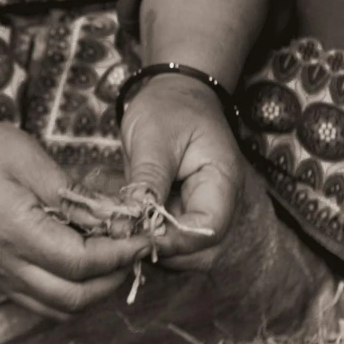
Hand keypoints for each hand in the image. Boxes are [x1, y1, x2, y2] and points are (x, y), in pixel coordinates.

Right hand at [0, 119, 140, 317]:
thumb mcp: (30, 158)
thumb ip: (72, 194)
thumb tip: (111, 219)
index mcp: (15, 232)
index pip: (80, 262)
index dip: (119, 255)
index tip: (144, 239)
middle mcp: (6, 264)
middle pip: (72, 298)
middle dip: (113, 279)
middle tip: (133, 251)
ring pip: (57, 309)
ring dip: (92, 293)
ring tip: (111, 260)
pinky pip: (38, 303)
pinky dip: (68, 295)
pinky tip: (81, 267)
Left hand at [119, 75, 246, 270]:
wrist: (176, 93)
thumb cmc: (168, 107)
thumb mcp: (152, 138)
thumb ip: (147, 180)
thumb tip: (130, 223)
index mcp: (222, 181)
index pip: (208, 229)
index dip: (173, 241)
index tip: (137, 237)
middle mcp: (219, 202)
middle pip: (200, 250)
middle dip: (162, 249)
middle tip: (124, 236)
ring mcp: (203, 209)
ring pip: (184, 250)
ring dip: (153, 245)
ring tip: (122, 228)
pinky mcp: (185, 212)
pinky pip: (171, 237)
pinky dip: (149, 236)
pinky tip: (126, 223)